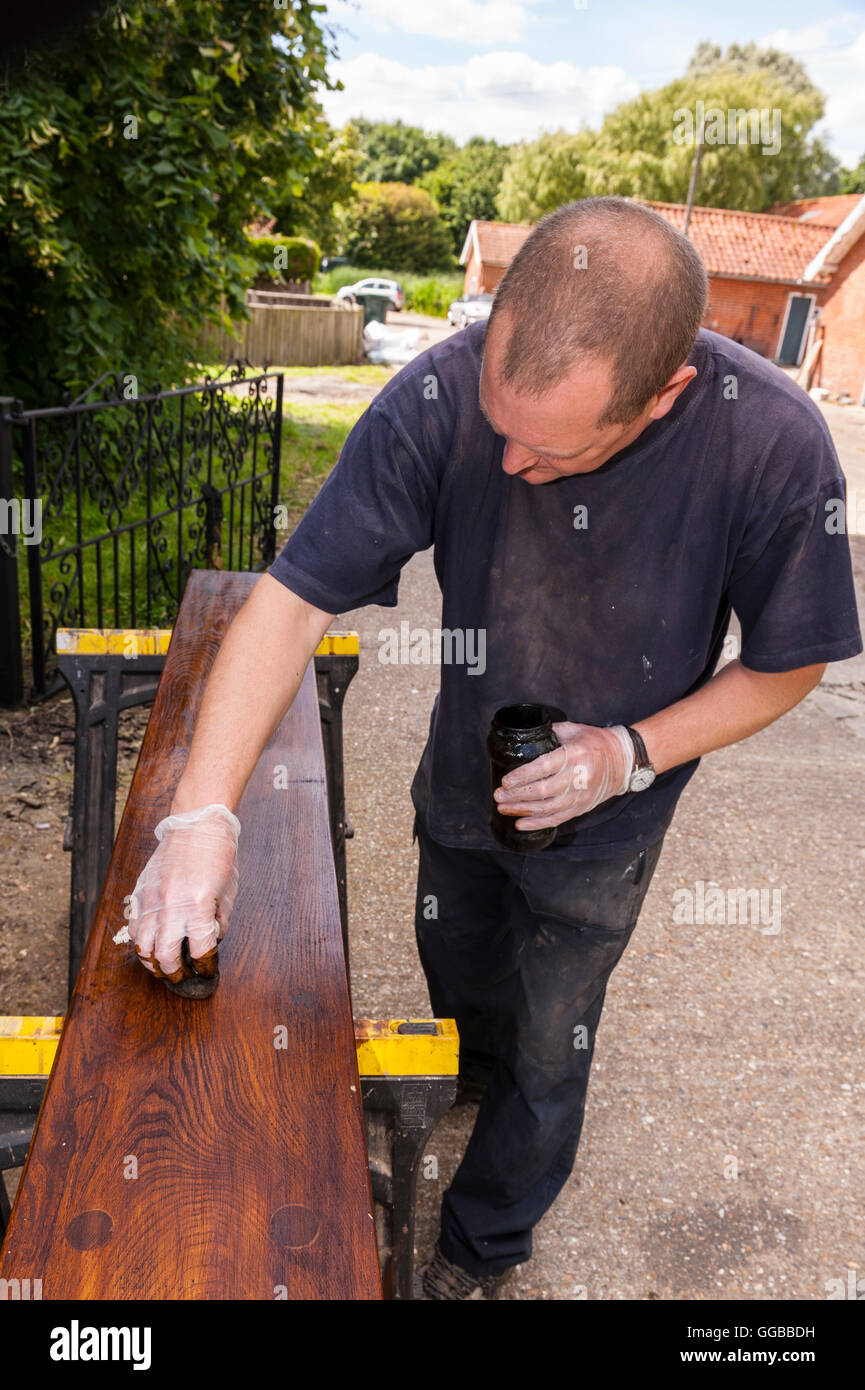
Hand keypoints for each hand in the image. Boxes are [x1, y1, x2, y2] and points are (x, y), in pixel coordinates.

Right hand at [114, 804, 240, 982]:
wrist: (195, 825)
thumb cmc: (217, 855)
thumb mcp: (229, 891)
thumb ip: (220, 920)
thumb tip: (211, 941)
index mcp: (198, 905)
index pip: (201, 950)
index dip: (206, 966)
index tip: (207, 970)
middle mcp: (172, 906)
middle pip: (166, 957)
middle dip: (175, 974)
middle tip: (183, 977)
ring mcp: (152, 900)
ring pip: (143, 947)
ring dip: (153, 964)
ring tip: (163, 968)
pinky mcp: (141, 893)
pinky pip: (134, 927)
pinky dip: (140, 942)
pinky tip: (150, 946)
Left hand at [493, 722, 633, 829]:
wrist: (624, 761)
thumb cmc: (597, 742)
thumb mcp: (574, 730)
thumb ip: (550, 733)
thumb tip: (526, 737)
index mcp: (575, 754)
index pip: (544, 767)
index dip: (523, 776)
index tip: (506, 781)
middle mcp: (578, 777)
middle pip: (543, 790)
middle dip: (517, 795)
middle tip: (498, 795)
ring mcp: (581, 795)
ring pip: (548, 808)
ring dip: (523, 810)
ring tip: (503, 808)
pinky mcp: (582, 807)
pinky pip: (558, 819)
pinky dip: (538, 823)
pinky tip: (521, 823)